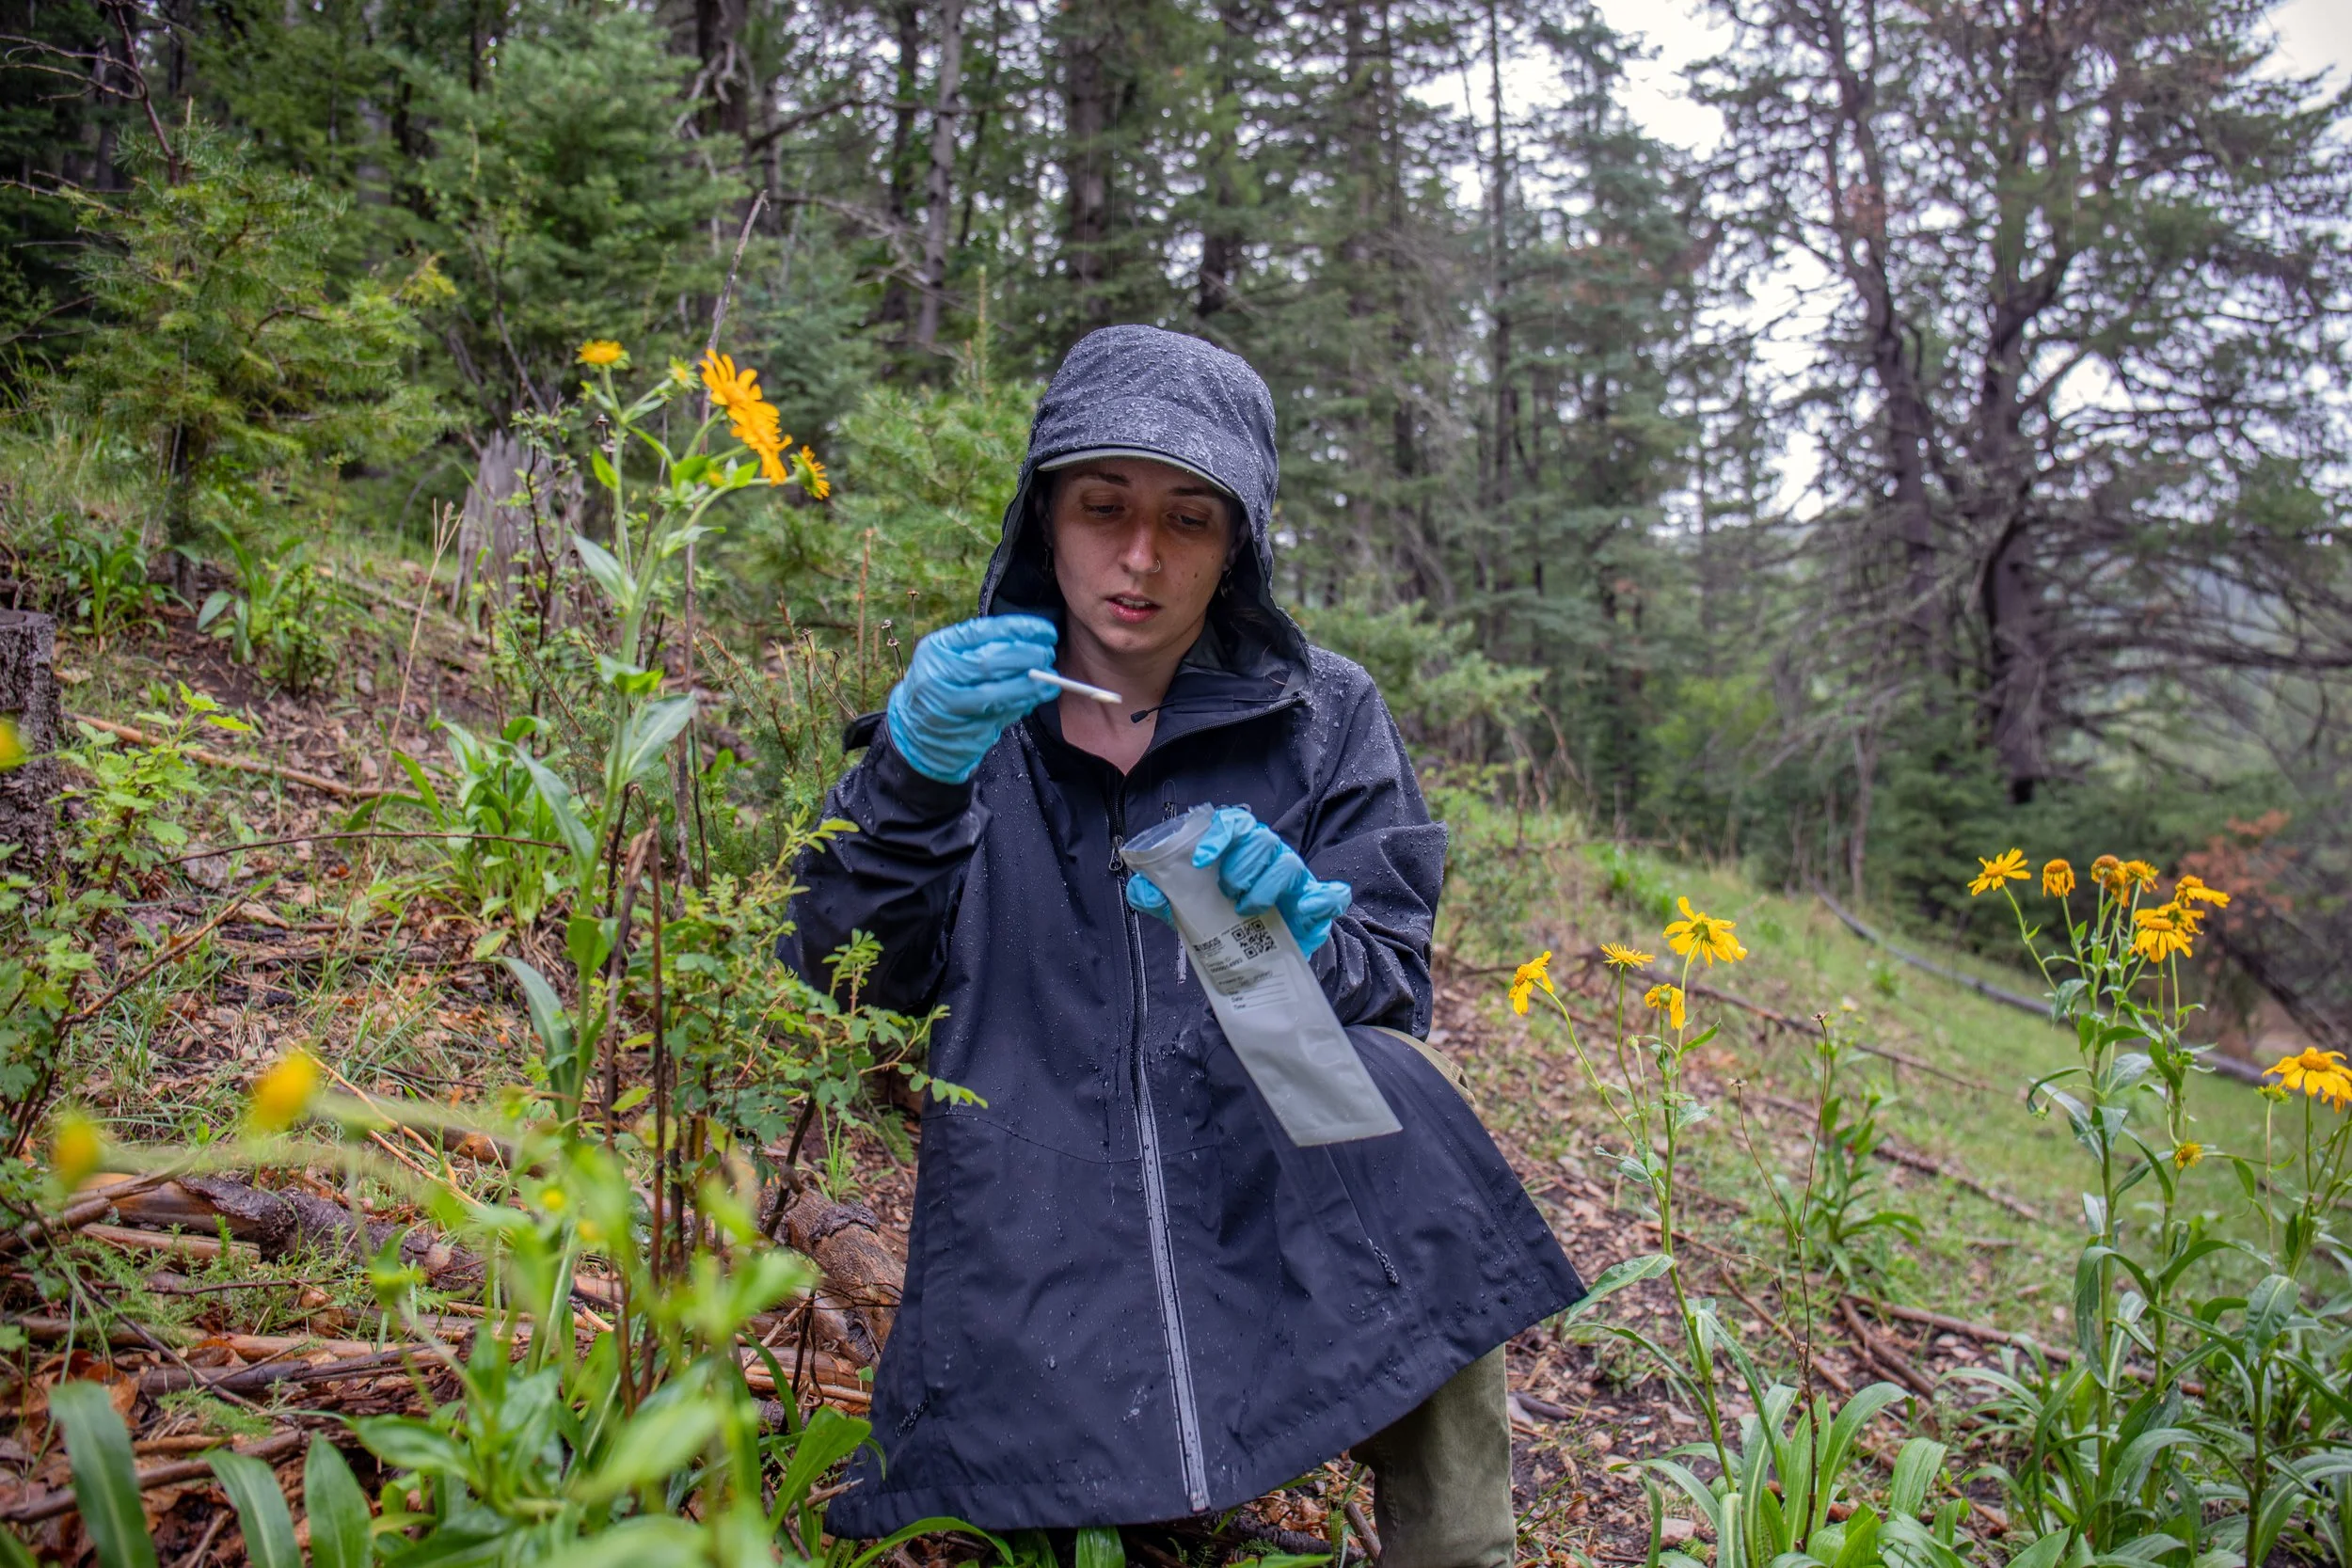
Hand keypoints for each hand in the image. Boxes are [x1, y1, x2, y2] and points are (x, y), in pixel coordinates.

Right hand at [885, 615, 1059, 782]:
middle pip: (988, 663)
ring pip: (995, 694)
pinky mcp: (961, 732)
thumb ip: (984, 647)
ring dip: (1029, 686)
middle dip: (1025, 657)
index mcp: (936, 649)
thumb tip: (1032, 640)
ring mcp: (948, 707)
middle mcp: (937, 676)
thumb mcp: (950, 658)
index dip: (1018, 629)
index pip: (981, 632)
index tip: (1045, 630)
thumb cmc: (941, 686)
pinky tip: (1034, 698)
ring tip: (1050, 680)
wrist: (914, 731)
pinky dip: (1020, 705)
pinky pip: (998, 716)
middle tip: (1047, 654)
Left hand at [1126, 806, 1352, 956]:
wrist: (1256, 957)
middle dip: (1241, 865)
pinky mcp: (1316, 905)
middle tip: (1227, 892)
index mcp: (1238, 848)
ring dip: (1266, 887)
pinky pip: (1331, 894)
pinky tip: (1306, 908)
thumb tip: (1144, 890)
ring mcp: (1295, 879)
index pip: (1234, 823)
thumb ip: (1159, 896)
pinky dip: (1323, 898)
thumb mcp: (1184, 909)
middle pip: (1263, 841)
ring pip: (1289, 866)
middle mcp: (1269, 857)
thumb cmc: (1220, 920)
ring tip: (1246, 911)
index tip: (1201, 859)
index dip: (1219, 835)